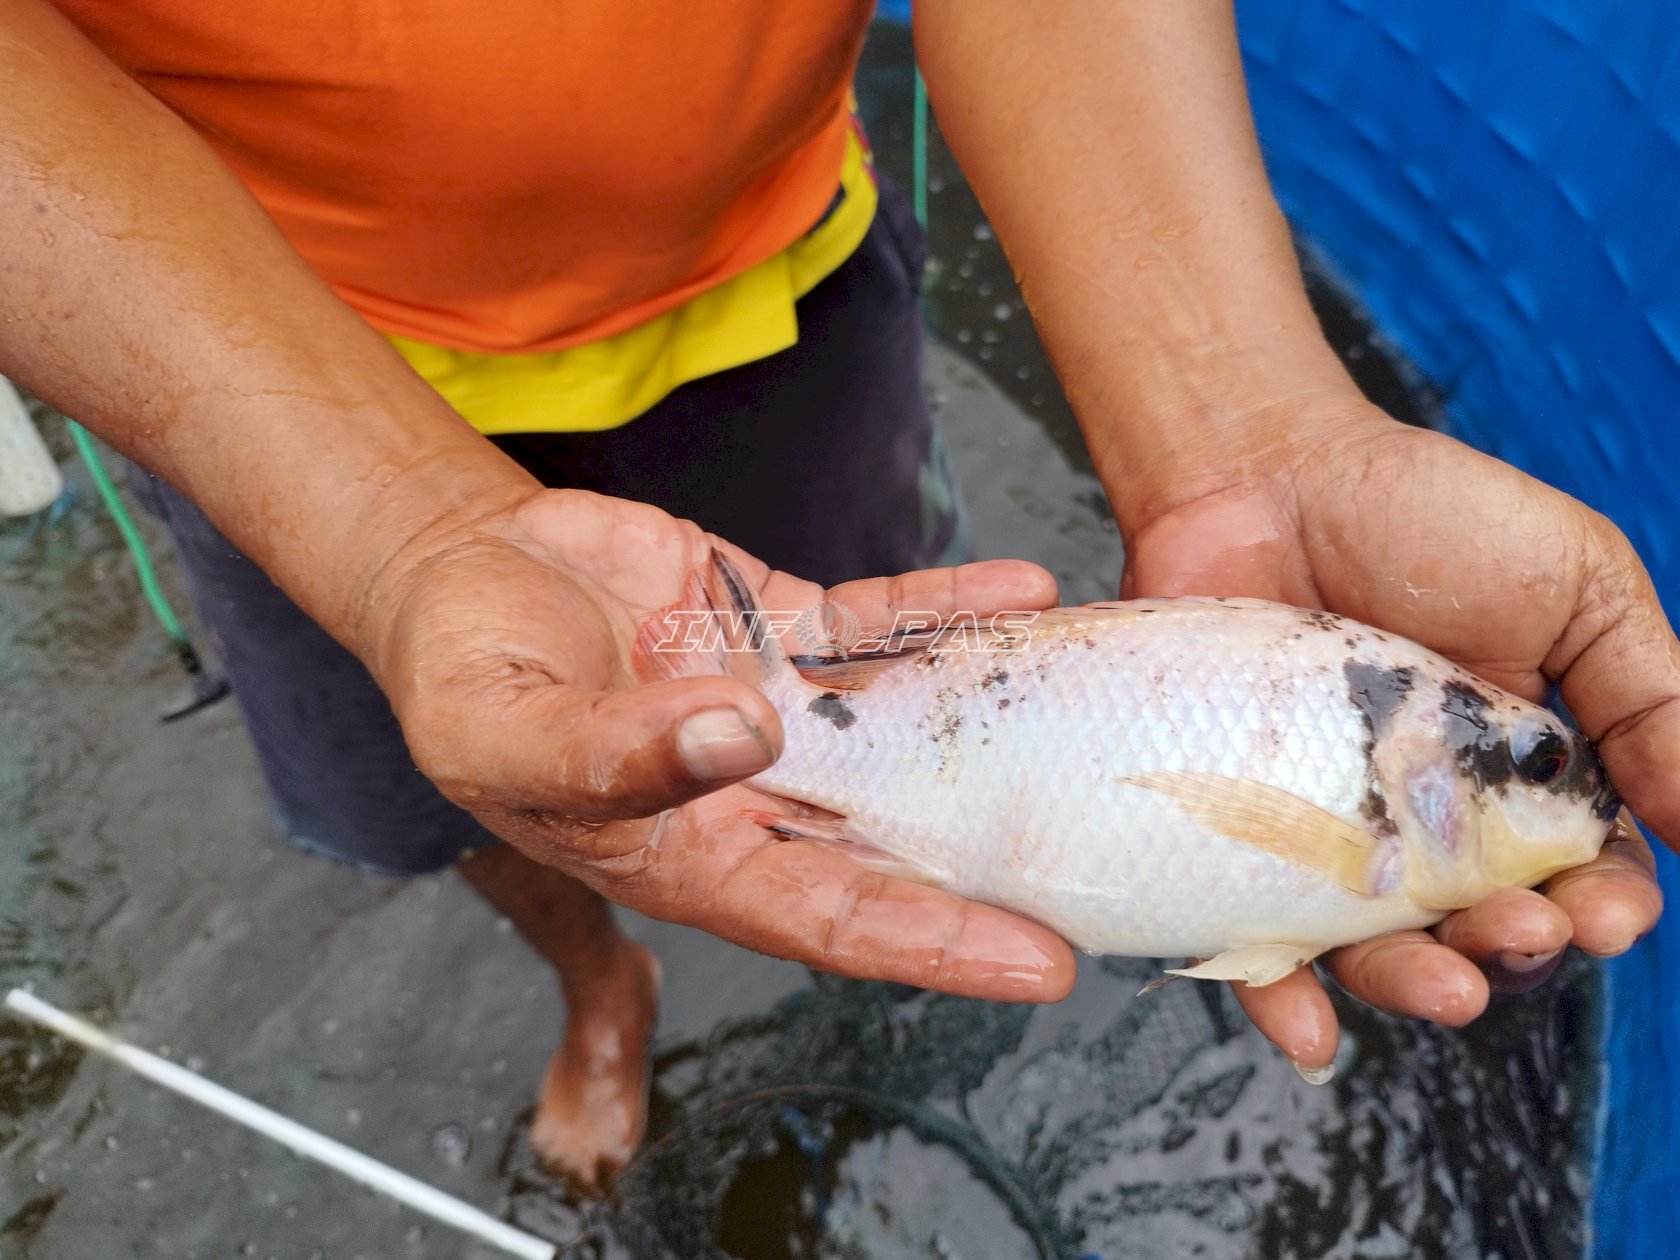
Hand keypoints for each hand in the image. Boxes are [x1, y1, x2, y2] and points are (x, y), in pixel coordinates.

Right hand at [359, 487, 1074, 1000]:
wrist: (462, 568)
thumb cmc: (462, 673)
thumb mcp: (499, 729)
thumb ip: (611, 752)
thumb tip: (741, 737)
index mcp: (687, 849)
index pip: (828, 915)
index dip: (930, 944)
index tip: (1034, 964)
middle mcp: (753, 790)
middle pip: (897, 838)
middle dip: (999, 859)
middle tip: (1111, 865)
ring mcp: (779, 706)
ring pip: (909, 723)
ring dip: (1002, 717)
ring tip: (1101, 709)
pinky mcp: (782, 625)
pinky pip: (882, 621)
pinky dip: (948, 606)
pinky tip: (1023, 589)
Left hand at [1119, 405, 1668, 1069]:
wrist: (1260, 469)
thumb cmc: (1422, 514)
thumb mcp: (1578, 585)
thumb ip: (1653, 700)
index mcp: (1520, 773)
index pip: (1580, 873)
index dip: (1604, 906)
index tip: (1608, 911)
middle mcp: (1427, 817)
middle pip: (1479, 927)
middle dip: (1512, 951)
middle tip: (1515, 934)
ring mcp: (1326, 826)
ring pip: (1374, 947)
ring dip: (1414, 987)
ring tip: (1443, 988)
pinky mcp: (1237, 826)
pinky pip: (1252, 927)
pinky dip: (1277, 988)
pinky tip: (1305, 1023)